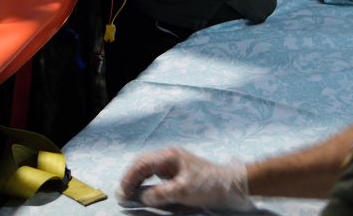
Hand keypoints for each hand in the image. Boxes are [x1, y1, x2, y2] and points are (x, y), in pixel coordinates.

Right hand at [119, 148, 252, 209]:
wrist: (230, 184)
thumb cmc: (207, 186)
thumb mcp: (183, 191)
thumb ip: (161, 193)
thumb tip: (143, 197)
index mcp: (168, 156)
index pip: (141, 164)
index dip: (129, 178)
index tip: (122, 193)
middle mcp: (168, 155)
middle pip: (142, 163)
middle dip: (130, 178)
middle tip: (122, 195)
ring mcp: (173, 161)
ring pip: (147, 167)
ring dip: (137, 179)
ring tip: (129, 193)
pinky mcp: (177, 169)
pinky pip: (155, 172)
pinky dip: (146, 180)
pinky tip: (144, 189)